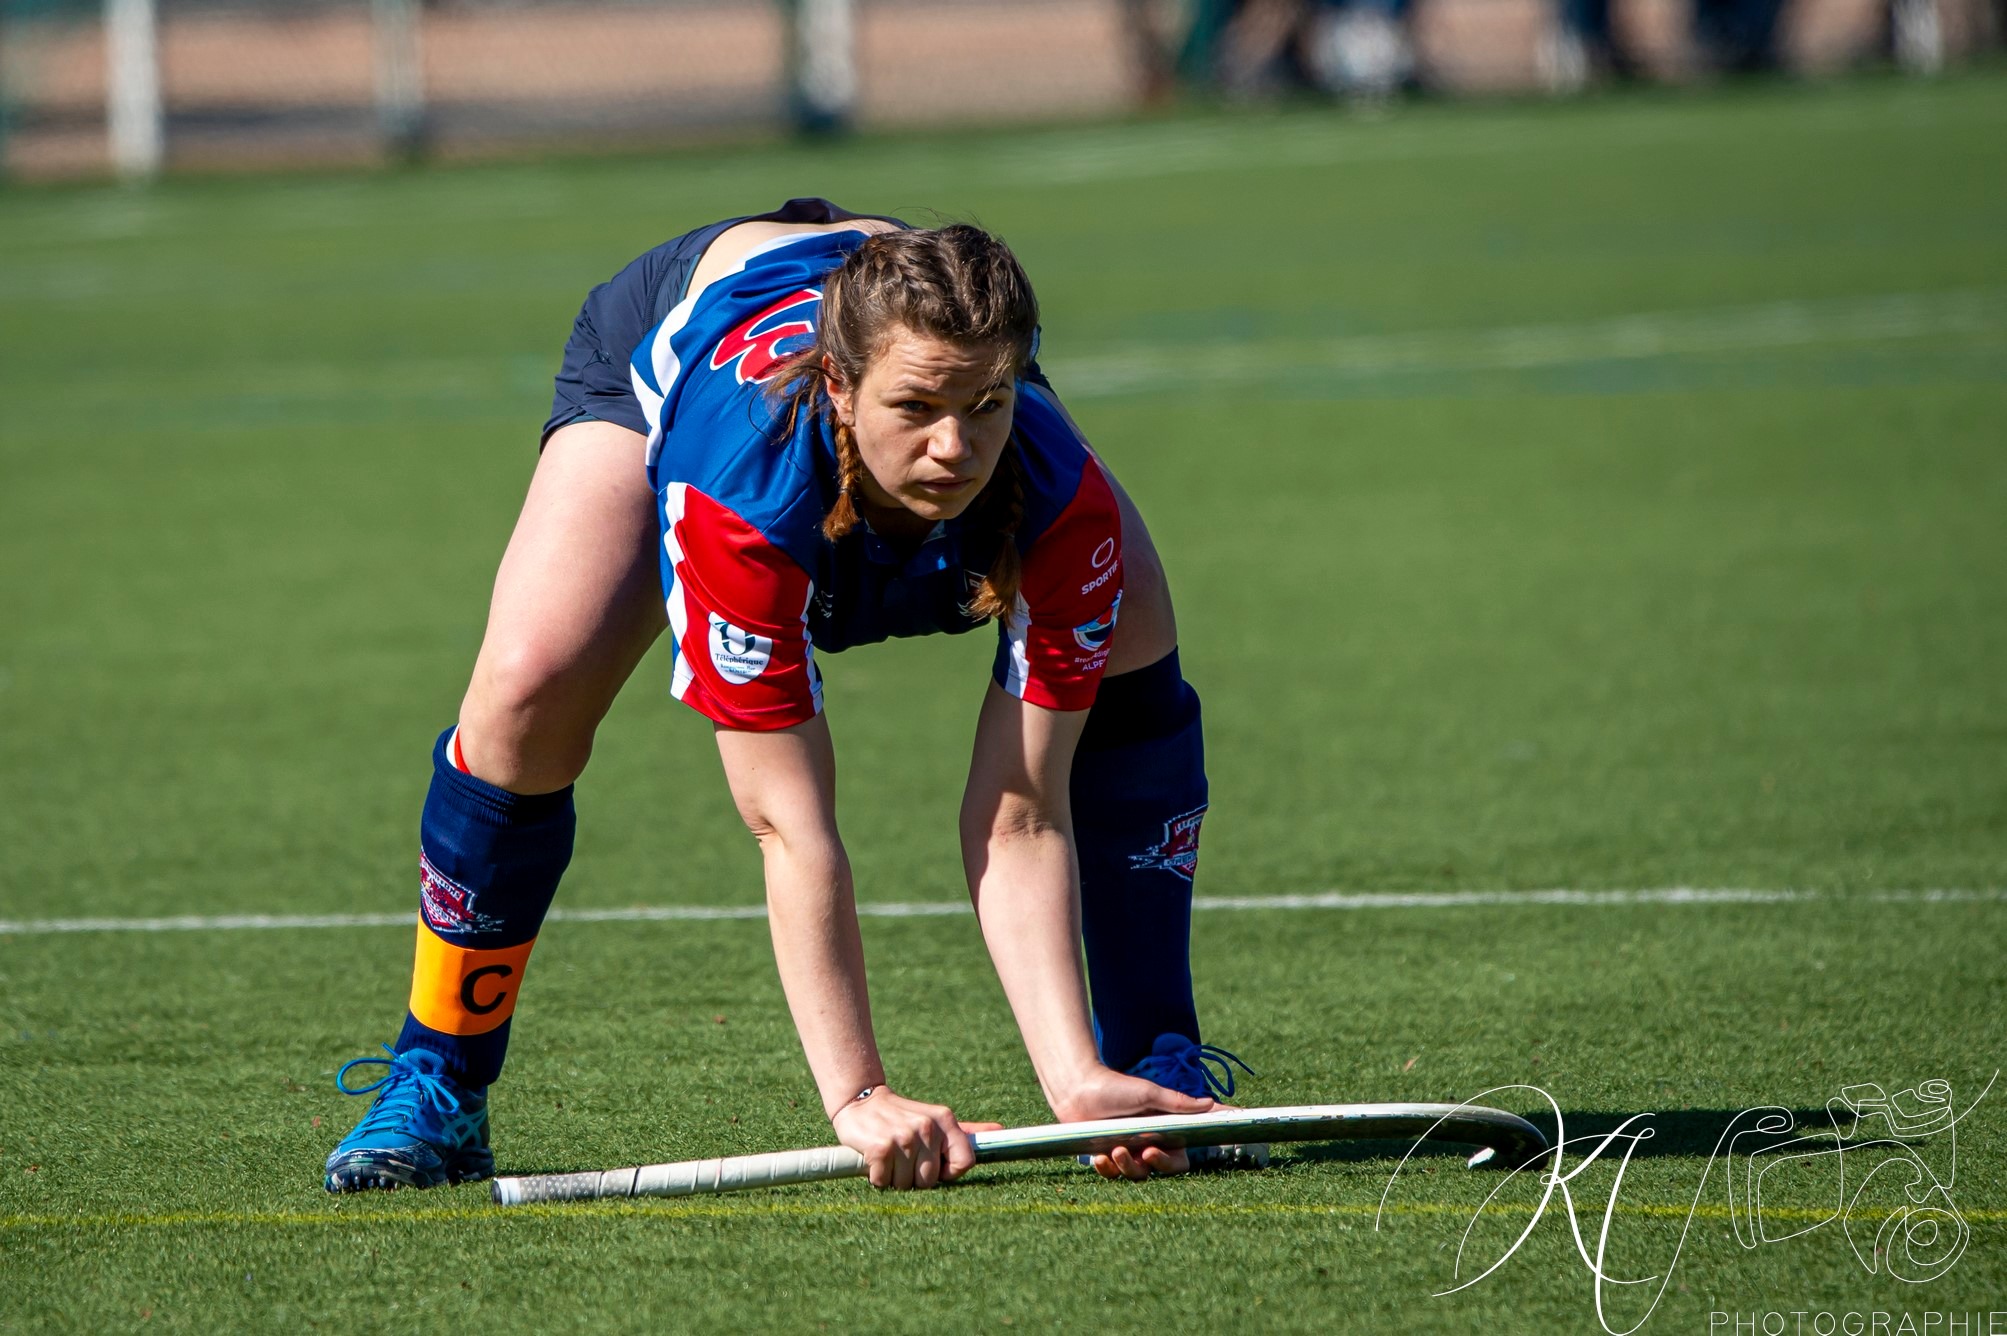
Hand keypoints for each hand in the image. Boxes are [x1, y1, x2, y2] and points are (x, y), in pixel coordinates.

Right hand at [830, 1088, 1001, 1189]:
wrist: (861, 1101)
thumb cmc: (901, 1117)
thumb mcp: (935, 1120)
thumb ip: (965, 1131)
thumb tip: (1000, 1131)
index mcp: (944, 1120)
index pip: (965, 1163)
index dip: (947, 1173)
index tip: (933, 1167)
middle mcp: (927, 1127)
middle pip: (930, 1181)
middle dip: (914, 1177)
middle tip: (903, 1158)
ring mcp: (904, 1137)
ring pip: (906, 1184)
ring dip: (893, 1178)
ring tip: (889, 1157)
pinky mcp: (881, 1147)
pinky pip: (884, 1182)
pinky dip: (877, 1178)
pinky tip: (875, 1160)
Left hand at [1054, 1067, 1216, 1181]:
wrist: (1078, 1087)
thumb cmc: (1116, 1087)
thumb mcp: (1148, 1093)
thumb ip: (1178, 1103)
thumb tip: (1209, 1104)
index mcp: (1165, 1129)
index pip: (1189, 1145)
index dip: (1200, 1149)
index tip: (1207, 1146)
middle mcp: (1150, 1143)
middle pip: (1167, 1168)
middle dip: (1160, 1164)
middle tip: (1149, 1153)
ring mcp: (1128, 1152)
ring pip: (1138, 1174)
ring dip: (1129, 1166)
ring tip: (1117, 1150)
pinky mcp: (1106, 1158)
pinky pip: (1112, 1174)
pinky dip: (1108, 1169)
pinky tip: (1101, 1158)